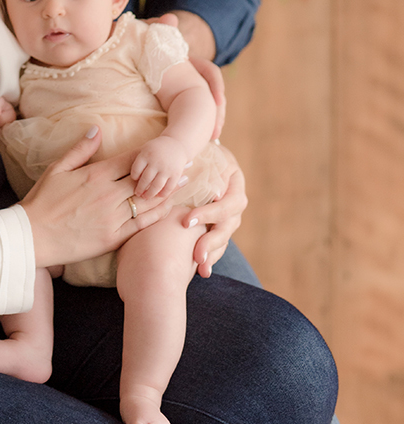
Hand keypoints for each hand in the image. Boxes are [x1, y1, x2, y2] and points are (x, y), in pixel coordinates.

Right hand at [21, 128, 170, 268]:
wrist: (32, 236)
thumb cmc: (42, 201)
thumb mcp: (57, 169)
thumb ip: (80, 149)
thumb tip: (96, 129)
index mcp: (95, 174)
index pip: (130, 160)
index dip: (149, 154)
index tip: (163, 149)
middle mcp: (107, 194)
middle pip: (144, 178)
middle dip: (164, 170)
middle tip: (184, 163)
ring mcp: (111, 216)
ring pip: (147, 201)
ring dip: (166, 191)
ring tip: (182, 182)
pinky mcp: (112, 237)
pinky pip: (140, 224)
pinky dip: (156, 215)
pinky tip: (167, 208)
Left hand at [131, 135, 187, 198]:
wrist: (177, 144)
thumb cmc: (156, 149)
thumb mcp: (145, 149)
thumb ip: (138, 161)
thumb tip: (128, 178)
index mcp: (146, 154)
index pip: (136, 169)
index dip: (134, 177)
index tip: (134, 181)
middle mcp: (156, 161)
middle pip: (145, 179)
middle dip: (140, 189)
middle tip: (137, 193)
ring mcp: (167, 168)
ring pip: (156, 186)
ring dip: (150, 194)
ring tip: (145, 197)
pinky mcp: (176, 174)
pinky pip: (168, 188)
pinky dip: (163, 194)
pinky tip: (158, 196)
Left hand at [144, 14, 223, 138]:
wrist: (137, 50)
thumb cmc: (143, 41)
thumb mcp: (150, 33)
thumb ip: (157, 26)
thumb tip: (169, 19)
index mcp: (189, 61)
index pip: (209, 72)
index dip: (216, 86)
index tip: (218, 101)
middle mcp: (191, 76)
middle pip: (211, 96)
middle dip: (216, 114)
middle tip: (214, 133)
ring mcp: (186, 91)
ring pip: (203, 109)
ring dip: (208, 125)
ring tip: (207, 143)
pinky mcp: (176, 104)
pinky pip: (190, 118)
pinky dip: (192, 131)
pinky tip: (192, 145)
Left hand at [181, 146, 245, 276]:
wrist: (201, 156)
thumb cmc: (197, 152)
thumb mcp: (201, 152)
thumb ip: (199, 162)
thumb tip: (201, 172)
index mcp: (234, 180)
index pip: (227, 202)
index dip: (209, 213)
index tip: (186, 221)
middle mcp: (236, 199)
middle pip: (229, 224)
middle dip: (212, 240)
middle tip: (196, 254)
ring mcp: (231, 214)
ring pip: (225, 236)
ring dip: (213, 253)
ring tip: (200, 267)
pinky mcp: (221, 225)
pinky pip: (220, 243)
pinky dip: (211, 256)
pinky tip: (202, 271)